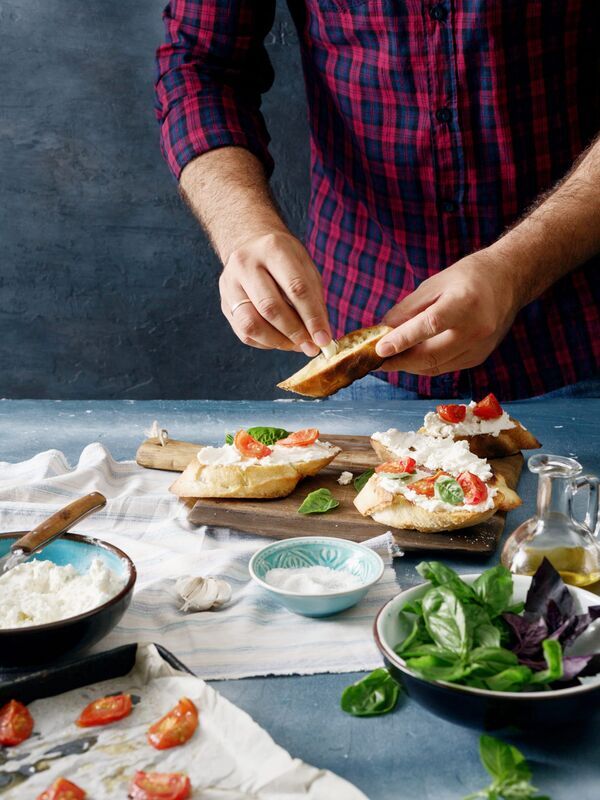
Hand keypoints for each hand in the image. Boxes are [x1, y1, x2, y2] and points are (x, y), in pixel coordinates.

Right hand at [219, 231, 331, 355]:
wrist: (249, 244)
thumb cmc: (285, 260)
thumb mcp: (305, 269)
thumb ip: (314, 301)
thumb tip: (320, 338)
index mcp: (273, 248)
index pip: (295, 288)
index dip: (312, 318)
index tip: (323, 340)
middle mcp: (246, 263)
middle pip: (270, 307)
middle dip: (294, 333)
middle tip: (311, 347)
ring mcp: (229, 284)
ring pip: (251, 324)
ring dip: (278, 342)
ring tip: (296, 345)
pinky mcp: (224, 303)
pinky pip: (244, 333)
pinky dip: (266, 343)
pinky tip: (280, 340)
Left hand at [376, 248, 522, 374]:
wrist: (508, 280)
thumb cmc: (468, 277)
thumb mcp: (434, 283)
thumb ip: (407, 309)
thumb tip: (383, 330)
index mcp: (465, 303)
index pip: (430, 326)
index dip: (403, 339)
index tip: (379, 349)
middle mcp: (477, 328)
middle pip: (431, 355)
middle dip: (400, 362)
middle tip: (377, 361)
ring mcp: (481, 346)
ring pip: (436, 367)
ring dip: (409, 366)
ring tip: (390, 360)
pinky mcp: (479, 357)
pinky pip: (445, 367)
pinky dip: (425, 365)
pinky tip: (411, 358)